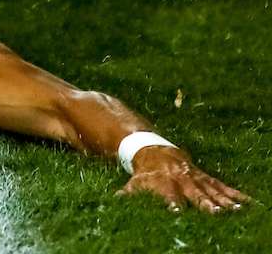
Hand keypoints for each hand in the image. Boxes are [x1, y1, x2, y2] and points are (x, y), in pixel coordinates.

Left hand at [117, 145, 248, 211]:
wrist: (154, 150)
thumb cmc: (144, 173)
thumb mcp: (134, 182)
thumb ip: (128, 193)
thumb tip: (116, 199)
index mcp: (165, 185)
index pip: (170, 197)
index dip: (174, 205)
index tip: (177, 212)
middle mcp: (182, 182)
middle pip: (196, 195)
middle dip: (205, 204)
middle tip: (215, 213)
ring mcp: (196, 179)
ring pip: (212, 191)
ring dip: (224, 201)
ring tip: (236, 211)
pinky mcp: (205, 177)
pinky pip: (222, 187)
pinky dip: (234, 195)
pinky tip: (247, 203)